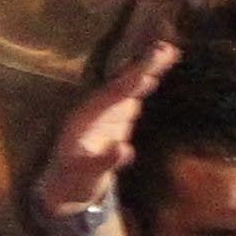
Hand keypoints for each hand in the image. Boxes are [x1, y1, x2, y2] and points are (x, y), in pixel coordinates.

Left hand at [37, 41, 178, 225]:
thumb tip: (124, 149)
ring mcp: (107, 113)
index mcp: (87, 118)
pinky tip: (154, 75)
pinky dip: (144, 82)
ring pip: (129, 85)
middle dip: (143, 66)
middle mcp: (97, 110)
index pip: (113, 97)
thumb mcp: (86, 176)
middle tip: (166, 48)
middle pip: (123, 83)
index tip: (148, 73)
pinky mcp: (116, 119)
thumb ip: (104, 162)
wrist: (67, 188)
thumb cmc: (74, 182)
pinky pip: (132, 95)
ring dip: (147, 68)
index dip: (130, 85)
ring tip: (168, 50)